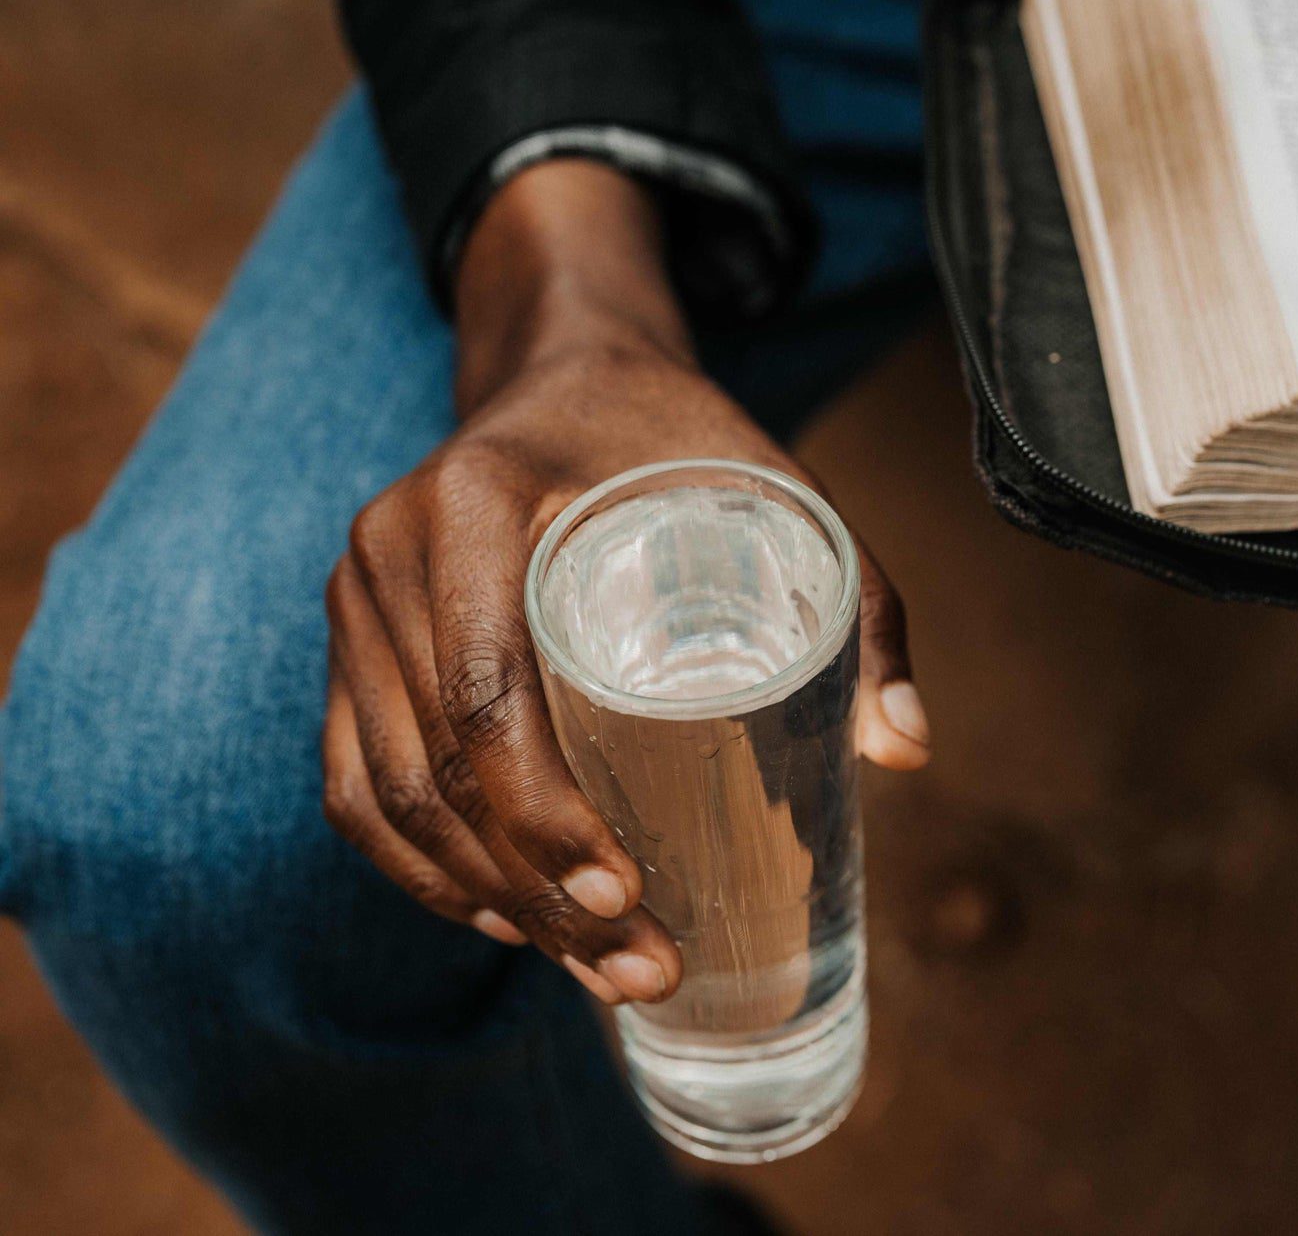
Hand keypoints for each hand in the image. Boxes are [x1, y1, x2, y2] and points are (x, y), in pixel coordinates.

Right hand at [321, 161, 929, 1004]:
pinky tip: (500, 916)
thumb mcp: (777, 492)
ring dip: (479, 899)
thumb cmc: (676, 438)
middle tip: (635, 964)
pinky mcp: (349, 644)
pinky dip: (416, 868)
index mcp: (477, 503)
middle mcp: (388, 551)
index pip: (485, 691)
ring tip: (590, 965)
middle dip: (532, 889)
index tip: (628, 895)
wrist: (566, 373)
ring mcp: (354, 602)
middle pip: (434, 764)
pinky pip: (352, 782)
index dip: (544, 815)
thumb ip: (856, 608)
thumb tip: (908, 753)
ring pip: (385, 793)